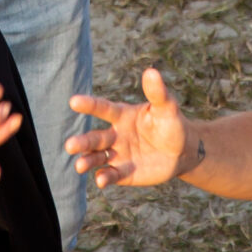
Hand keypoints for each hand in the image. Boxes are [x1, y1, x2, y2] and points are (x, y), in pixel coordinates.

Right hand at [67, 68, 196, 188]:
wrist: (181, 151)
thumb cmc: (171, 124)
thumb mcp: (167, 108)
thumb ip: (157, 93)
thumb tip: (151, 71)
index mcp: (122, 116)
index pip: (103, 109)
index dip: (89, 105)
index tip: (74, 101)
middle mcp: (115, 135)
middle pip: (95, 138)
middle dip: (82, 142)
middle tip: (70, 146)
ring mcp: (118, 154)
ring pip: (97, 158)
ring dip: (88, 161)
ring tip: (79, 165)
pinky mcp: (123, 172)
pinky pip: (111, 175)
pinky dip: (104, 177)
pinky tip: (101, 180)